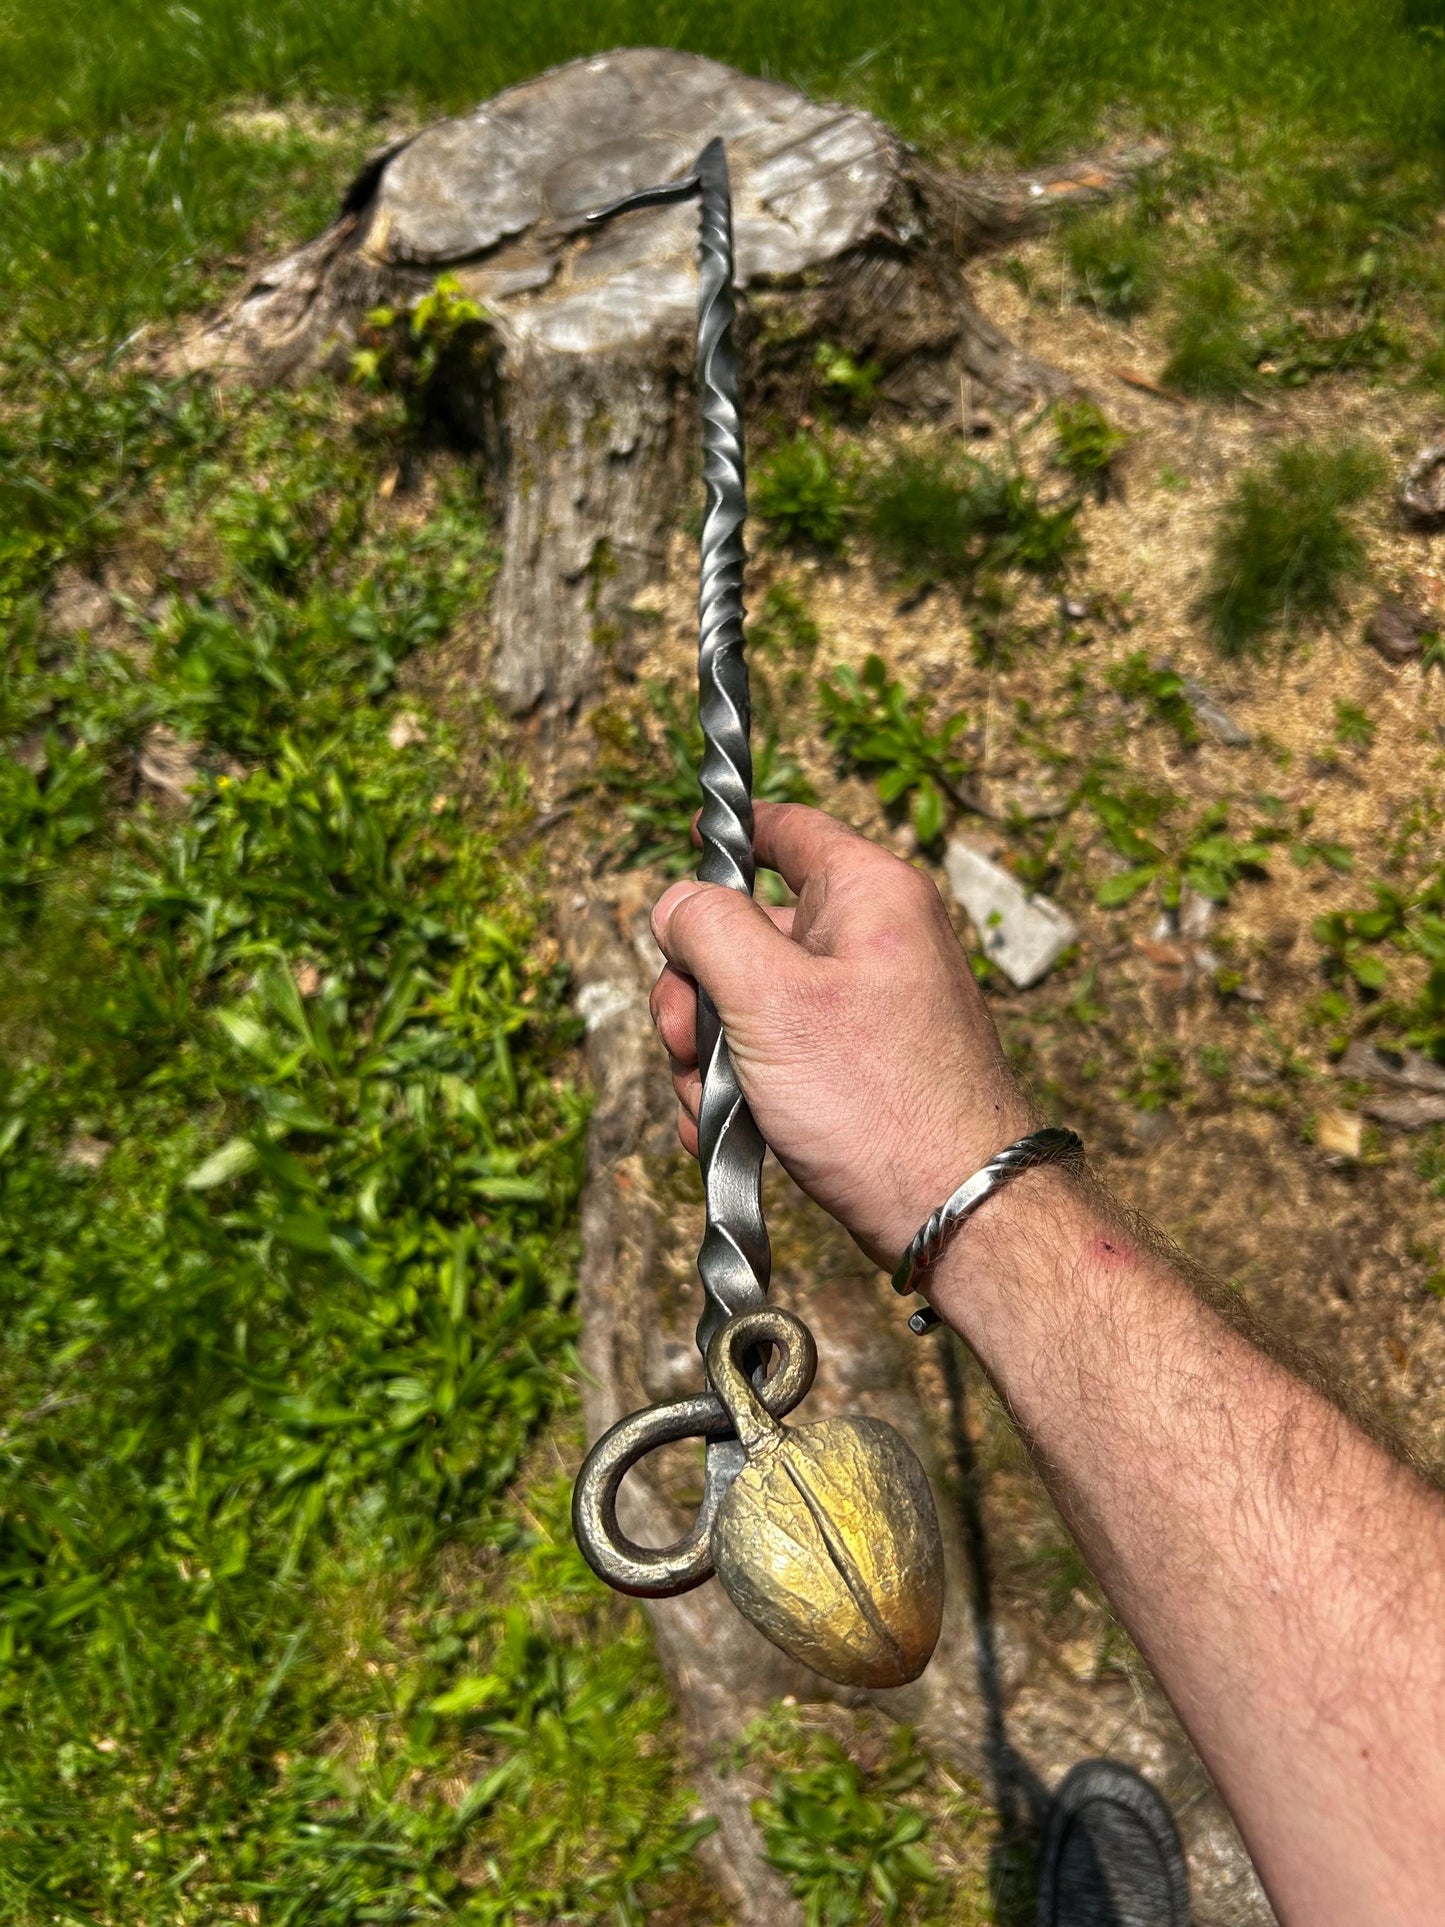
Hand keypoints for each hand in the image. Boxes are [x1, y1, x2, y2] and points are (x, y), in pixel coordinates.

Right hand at [649, 802, 1032, 1268]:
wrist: (952, 1210)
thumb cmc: (877, 1101)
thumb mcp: (769, 999)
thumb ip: (708, 931)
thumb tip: (675, 902)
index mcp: (867, 894)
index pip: (789, 829)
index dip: (730, 838)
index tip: (689, 847)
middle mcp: (871, 939)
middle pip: (746, 930)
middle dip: (695, 991)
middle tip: (682, 1040)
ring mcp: (863, 1005)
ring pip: (748, 1002)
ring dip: (708, 1053)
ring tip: (706, 1104)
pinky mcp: (855, 1063)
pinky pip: (774, 1053)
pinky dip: (740, 1087)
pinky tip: (724, 1130)